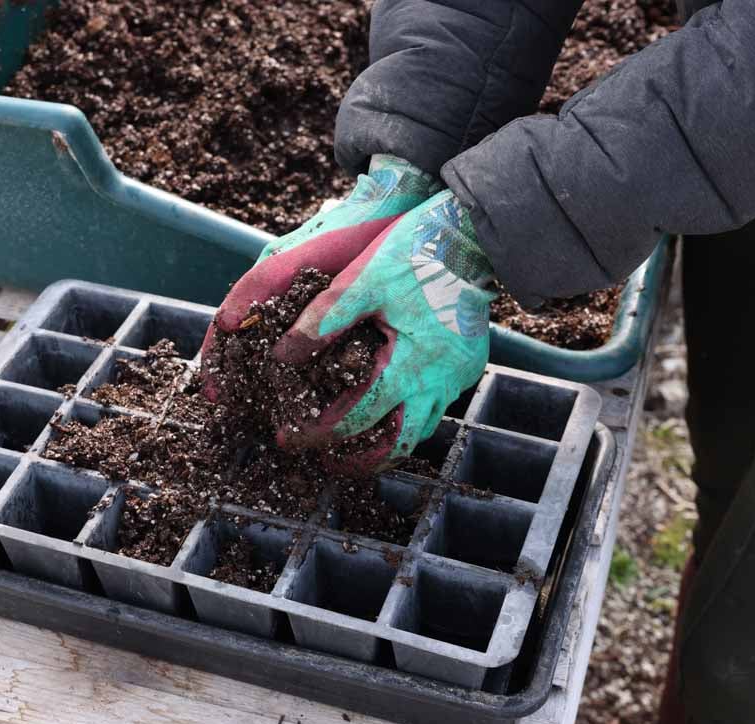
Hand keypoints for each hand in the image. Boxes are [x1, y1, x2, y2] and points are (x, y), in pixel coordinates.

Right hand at [201, 155, 439, 398]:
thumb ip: (260, 284)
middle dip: (241, 380)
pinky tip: (313, 398)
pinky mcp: (340, 323)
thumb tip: (226, 324)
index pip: (227, 329)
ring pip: (283, 358)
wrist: (392, 216)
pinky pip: (317, 358)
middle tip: (238, 412)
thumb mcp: (297, 258)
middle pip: (251, 349)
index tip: (212, 393)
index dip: (216, 361)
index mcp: (265, 286)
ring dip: (273, 384)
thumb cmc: (343, 232)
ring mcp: (310, 314)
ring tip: (272, 413)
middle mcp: (284, 303)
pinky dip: (307, 378)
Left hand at [273, 190, 496, 467]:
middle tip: (326, 459)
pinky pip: (434, 405)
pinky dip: (405, 415)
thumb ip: (323, 320)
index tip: (291, 436)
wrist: (472, 233)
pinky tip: (384, 406)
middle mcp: (440, 380)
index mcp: (411, 365)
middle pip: (398, 444)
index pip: (358, 418)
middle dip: (359, 459)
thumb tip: (282, 354)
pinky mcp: (467, 364)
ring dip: (385, 442)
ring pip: (420, 429)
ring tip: (350, 443)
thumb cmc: (415, 252)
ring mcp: (458, 375)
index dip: (320, 432)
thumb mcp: (362, 281)